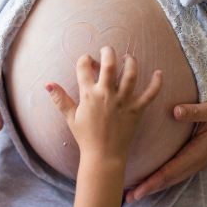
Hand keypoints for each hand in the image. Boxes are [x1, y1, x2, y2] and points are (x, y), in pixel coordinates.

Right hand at [45, 47, 162, 161]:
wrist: (104, 156)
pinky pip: (150, 94)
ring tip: (128, 58)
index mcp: (88, 95)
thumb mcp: (70, 117)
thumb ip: (60, 99)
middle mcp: (106, 95)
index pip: (84, 68)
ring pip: (130, 75)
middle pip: (110, 65)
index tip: (87, 59)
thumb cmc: (86, 137)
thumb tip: (48, 84)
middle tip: (107, 50)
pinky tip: (159, 73)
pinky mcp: (137, 110)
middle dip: (108, 52)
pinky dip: (157, 83)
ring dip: (131, 62)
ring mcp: (123, 102)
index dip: (84, 59)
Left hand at [125, 64, 206, 202]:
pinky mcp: (197, 158)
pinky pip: (177, 172)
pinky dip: (163, 179)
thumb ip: (195, 111)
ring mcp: (198, 161)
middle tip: (128, 197)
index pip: (171, 170)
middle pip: (170, 179)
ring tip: (135, 193)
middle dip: (149, 189)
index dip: (154, 181)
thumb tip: (176, 111)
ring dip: (155, 187)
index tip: (138, 189)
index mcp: (199, 152)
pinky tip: (152, 180)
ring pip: (173, 178)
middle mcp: (198, 161)